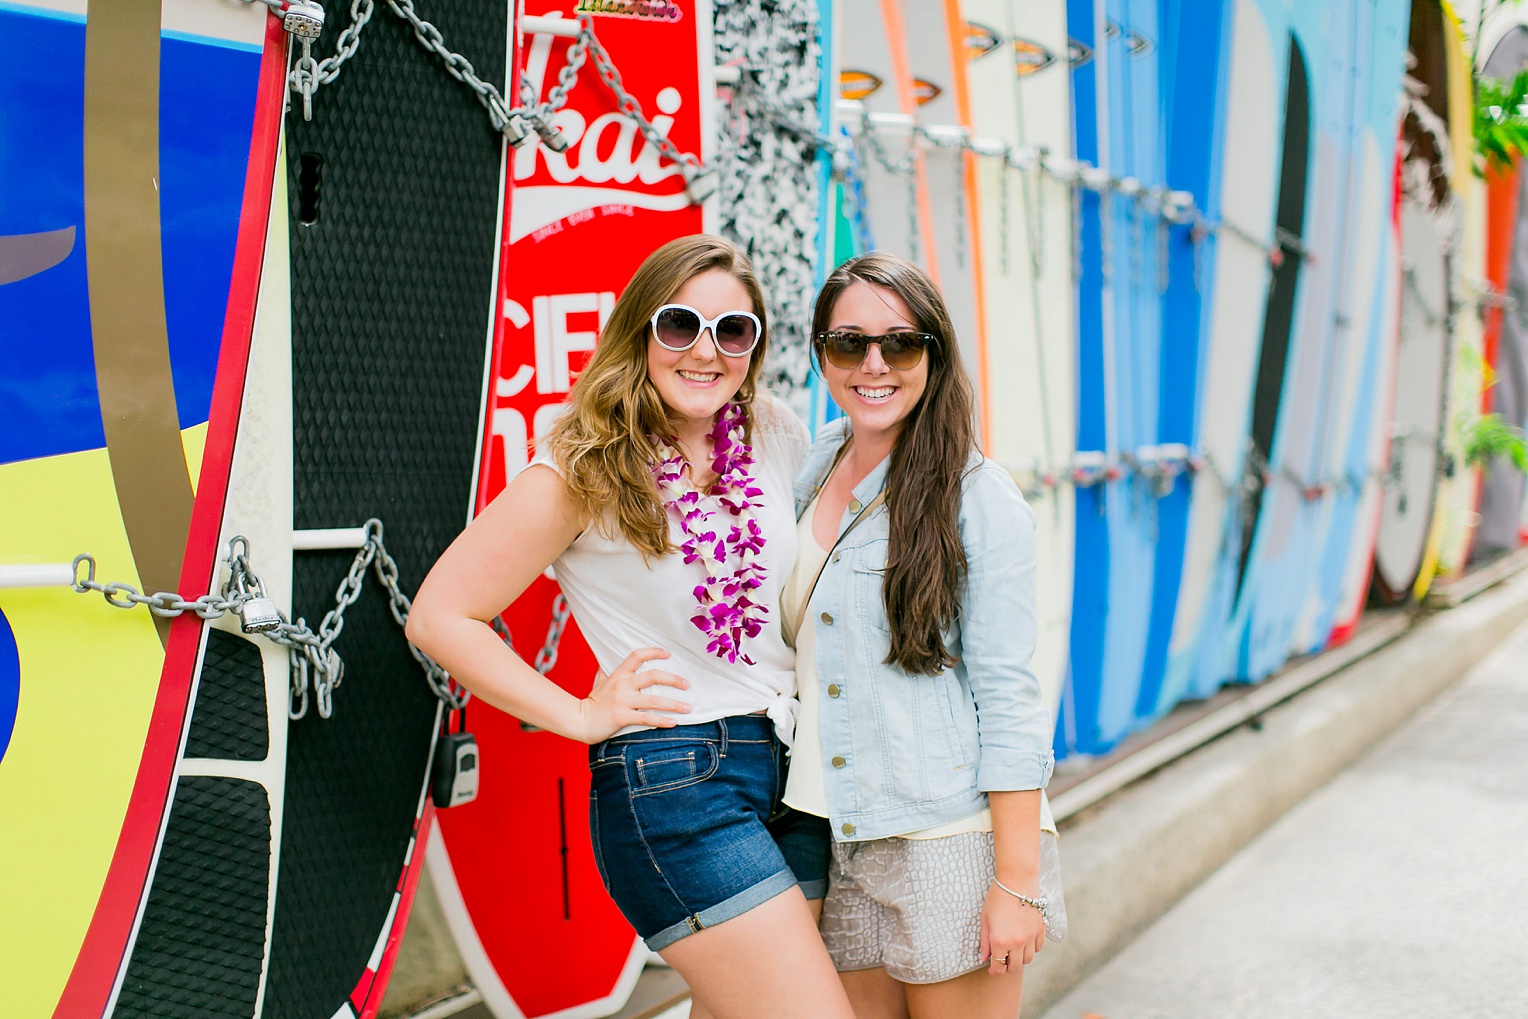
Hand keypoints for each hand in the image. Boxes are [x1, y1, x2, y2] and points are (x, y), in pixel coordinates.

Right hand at [575, 647, 690, 743]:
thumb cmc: (592, 702)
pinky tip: (673, 723)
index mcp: (618, 674)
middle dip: (673, 679)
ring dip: (674, 704)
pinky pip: (646, 718)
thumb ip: (608, 671)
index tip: (669, 654)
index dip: (654, 652)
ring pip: (654, 700)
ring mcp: (622, 701)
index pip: (637, 656)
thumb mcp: (600, 681)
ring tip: (688, 707)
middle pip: (652, 676)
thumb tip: (610, 660)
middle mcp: (622, 685)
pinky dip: (661, 721)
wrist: (579, 720)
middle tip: (687, 684)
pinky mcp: (622, 717)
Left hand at [979, 881, 1046, 973]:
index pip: (998, 967)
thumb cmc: (997, 897)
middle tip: (1002, 960)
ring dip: (1020, 958)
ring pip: (1028, 959)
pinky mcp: (1041, 930)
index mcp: (1000, 941)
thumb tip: (984, 958)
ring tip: (1013, 949)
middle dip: (1007, 967)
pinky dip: (1031, 949)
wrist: (1017, 880)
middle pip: (1015, 967)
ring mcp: (1031, 937)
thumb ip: (984, 941)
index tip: (992, 969)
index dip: (994, 971)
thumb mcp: (985, 918)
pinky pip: (1038, 948)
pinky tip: (1024, 941)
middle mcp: (1017, 942)